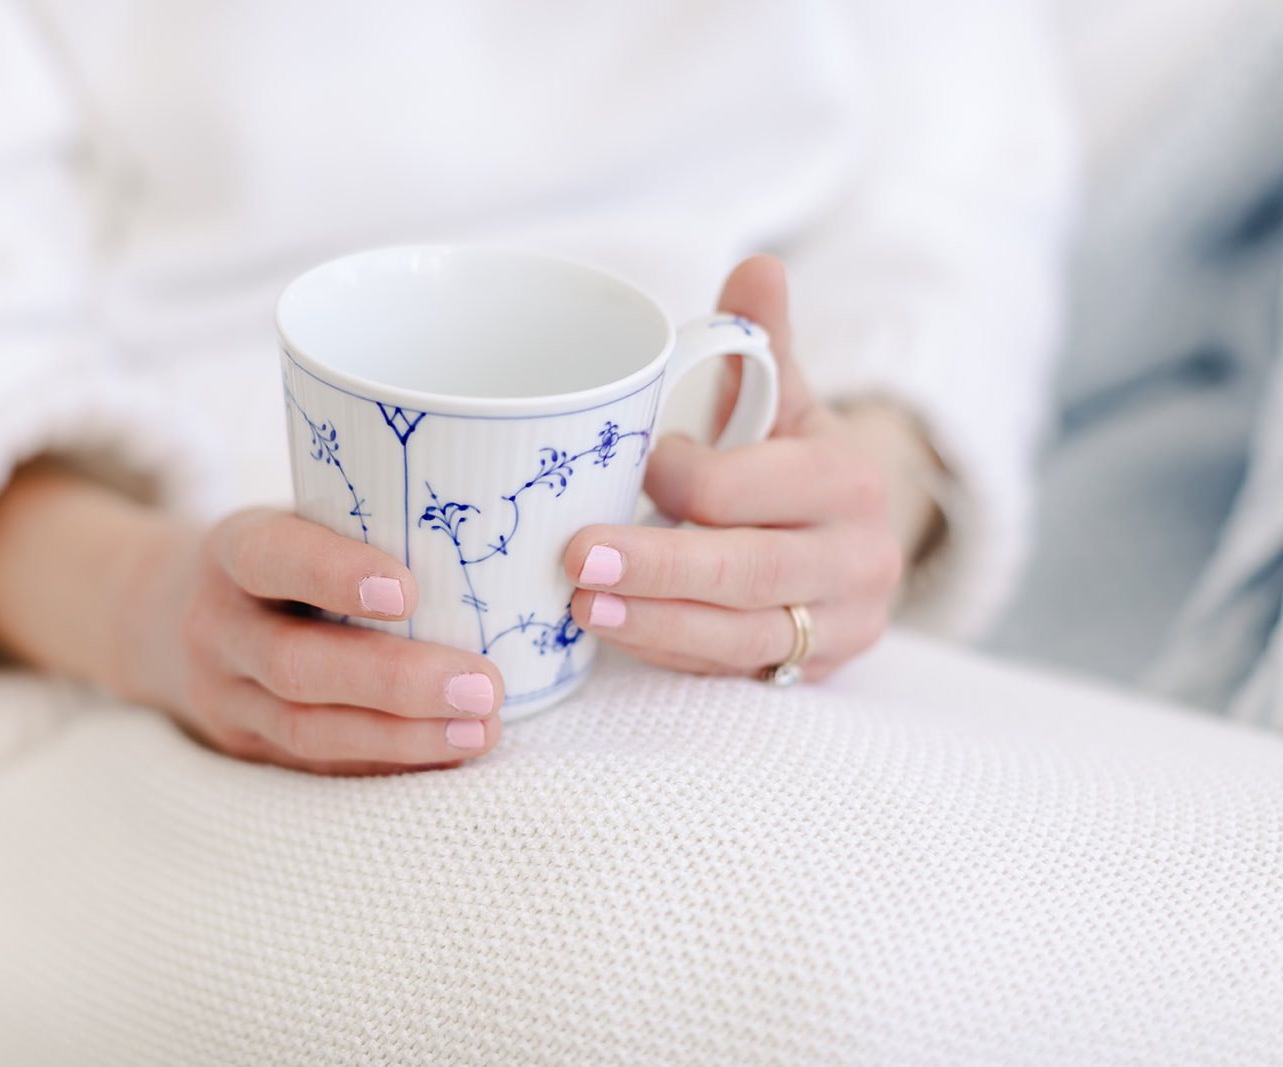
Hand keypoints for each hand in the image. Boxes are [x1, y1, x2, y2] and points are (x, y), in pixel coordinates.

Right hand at [126, 508, 506, 774]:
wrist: (165, 615)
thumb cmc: (279, 555)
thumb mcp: (298, 516)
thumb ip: (366, 521)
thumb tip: (501, 542)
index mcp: (231, 550)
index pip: (270, 557)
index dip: (334, 573)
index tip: (411, 589)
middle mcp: (215, 627)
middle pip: (297, 665)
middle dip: (396, 682)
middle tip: (484, 686)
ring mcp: (223, 697)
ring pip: (308, 730)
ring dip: (402, 737)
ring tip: (483, 728)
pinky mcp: (245, 747)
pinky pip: (317, 765)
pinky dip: (387, 762)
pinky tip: (450, 752)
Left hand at [562, 256, 901, 680]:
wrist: (854, 544)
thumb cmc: (793, 463)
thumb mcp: (786, 402)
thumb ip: (762, 342)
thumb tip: (755, 264)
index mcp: (845, 478)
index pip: (742, 487)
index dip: (678, 480)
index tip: (634, 466)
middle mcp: (857, 557)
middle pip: (744, 569)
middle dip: (655, 566)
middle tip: (574, 558)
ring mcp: (841, 626)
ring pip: (738, 634)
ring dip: (652, 622)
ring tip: (577, 606)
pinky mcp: (812, 673)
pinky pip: (733, 671)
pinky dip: (670, 653)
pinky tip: (613, 635)